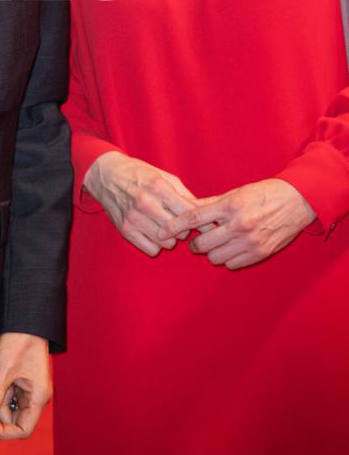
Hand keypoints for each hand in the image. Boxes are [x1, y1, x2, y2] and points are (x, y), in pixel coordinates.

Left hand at [0, 333, 49, 439]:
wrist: (25, 320)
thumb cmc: (20, 340)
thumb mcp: (3, 368)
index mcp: (39, 396)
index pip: (24, 429)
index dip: (5, 431)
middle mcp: (37, 396)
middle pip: (17, 420)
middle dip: (0, 413)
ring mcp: (30, 389)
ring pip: (12, 408)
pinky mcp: (23, 382)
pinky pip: (11, 396)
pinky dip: (1, 393)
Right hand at [83, 151, 198, 255]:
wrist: (107, 175)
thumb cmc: (139, 174)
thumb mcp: (163, 176)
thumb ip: (184, 194)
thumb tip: (203, 211)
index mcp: (159, 187)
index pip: (189, 213)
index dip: (201, 221)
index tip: (205, 224)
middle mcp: (146, 203)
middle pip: (179, 231)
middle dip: (184, 229)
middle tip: (180, 223)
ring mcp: (134, 218)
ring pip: (167, 243)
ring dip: (170, 239)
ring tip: (165, 227)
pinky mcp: (125, 230)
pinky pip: (151, 249)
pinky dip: (156, 245)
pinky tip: (153, 233)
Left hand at [159, 178, 316, 269]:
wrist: (295, 202)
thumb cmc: (261, 194)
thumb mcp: (234, 193)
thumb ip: (211, 204)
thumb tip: (187, 210)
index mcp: (230, 206)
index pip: (194, 218)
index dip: (174, 226)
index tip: (161, 232)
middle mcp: (238, 225)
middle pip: (203, 243)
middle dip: (195, 244)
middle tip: (196, 240)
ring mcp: (250, 241)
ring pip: (215, 257)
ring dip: (211, 252)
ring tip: (216, 243)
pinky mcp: (259, 254)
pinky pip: (232, 264)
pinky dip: (227, 258)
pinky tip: (230, 248)